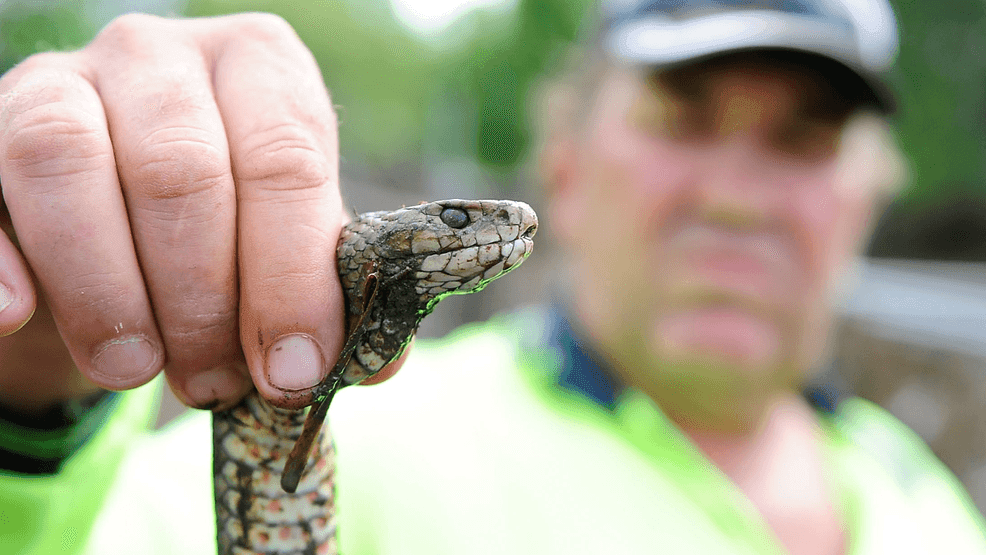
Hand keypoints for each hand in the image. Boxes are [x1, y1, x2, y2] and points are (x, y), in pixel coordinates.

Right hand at [0, 13, 372, 411]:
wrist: (118, 207)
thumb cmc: (222, 227)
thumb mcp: (284, 244)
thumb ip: (327, 291)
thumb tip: (377, 364)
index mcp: (260, 67)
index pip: (285, 161)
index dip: (290, 277)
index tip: (293, 369)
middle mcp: (162, 54)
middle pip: (181, 170)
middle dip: (201, 299)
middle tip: (212, 384)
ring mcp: (64, 78)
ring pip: (67, 162)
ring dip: (105, 287)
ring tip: (135, 370)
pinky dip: (1, 256)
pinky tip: (18, 316)